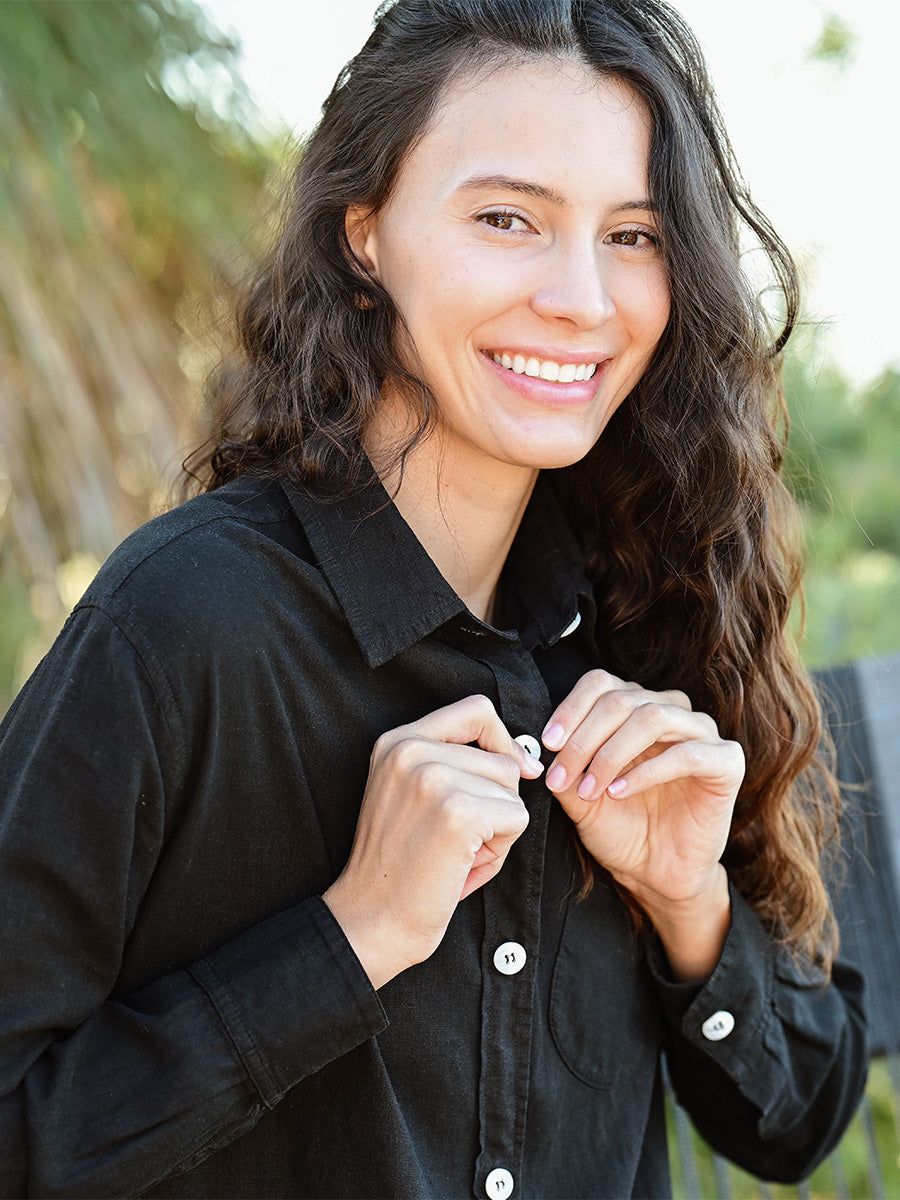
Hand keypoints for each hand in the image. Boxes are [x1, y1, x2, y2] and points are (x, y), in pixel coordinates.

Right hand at [324, 695, 539, 988]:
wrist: (371, 920)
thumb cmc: (400, 867)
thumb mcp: (411, 794)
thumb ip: (453, 765)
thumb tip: (524, 759)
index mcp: (396, 742)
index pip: (475, 710)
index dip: (503, 739)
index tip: (514, 771)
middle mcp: (410, 751)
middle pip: (502, 758)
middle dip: (497, 802)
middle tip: (461, 840)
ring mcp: (433, 778)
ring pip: (512, 789)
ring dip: (499, 827)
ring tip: (460, 853)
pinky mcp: (458, 812)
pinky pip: (517, 817)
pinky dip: (502, 848)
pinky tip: (465, 866)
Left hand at [542, 670, 744, 977]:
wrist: (654, 874)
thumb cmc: (620, 828)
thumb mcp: (579, 795)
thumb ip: (564, 764)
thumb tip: (540, 745)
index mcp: (635, 707)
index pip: (601, 683)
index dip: (571, 709)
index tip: (547, 744)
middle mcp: (670, 711)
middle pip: (621, 699)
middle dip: (584, 739)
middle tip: (561, 776)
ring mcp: (702, 733)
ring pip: (652, 716)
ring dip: (611, 753)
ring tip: (588, 788)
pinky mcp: (726, 763)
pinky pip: (687, 753)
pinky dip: (646, 771)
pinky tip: (620, 792)